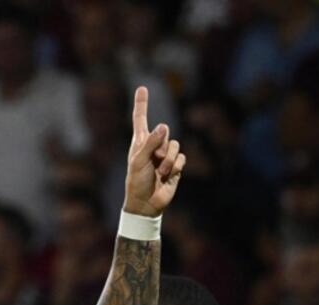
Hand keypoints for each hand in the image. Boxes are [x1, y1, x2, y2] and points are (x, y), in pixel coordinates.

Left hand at [123, 86, 184, 217]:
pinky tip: (168, 177)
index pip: (140, 118)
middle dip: (161, 147)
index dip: (142, 103)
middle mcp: (153, 145)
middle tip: (153, 161)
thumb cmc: (137, 182)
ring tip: (159, 172)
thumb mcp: (139, 161)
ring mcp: (165, 155)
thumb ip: (150, 143)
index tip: (142, 88)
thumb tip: (164, 126)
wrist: (146, 204)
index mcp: (140, 142)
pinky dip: (175, 167)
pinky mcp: (175, 166)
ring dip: (168, 160)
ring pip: (175, 145)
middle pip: (165, 132)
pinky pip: (182, 158)